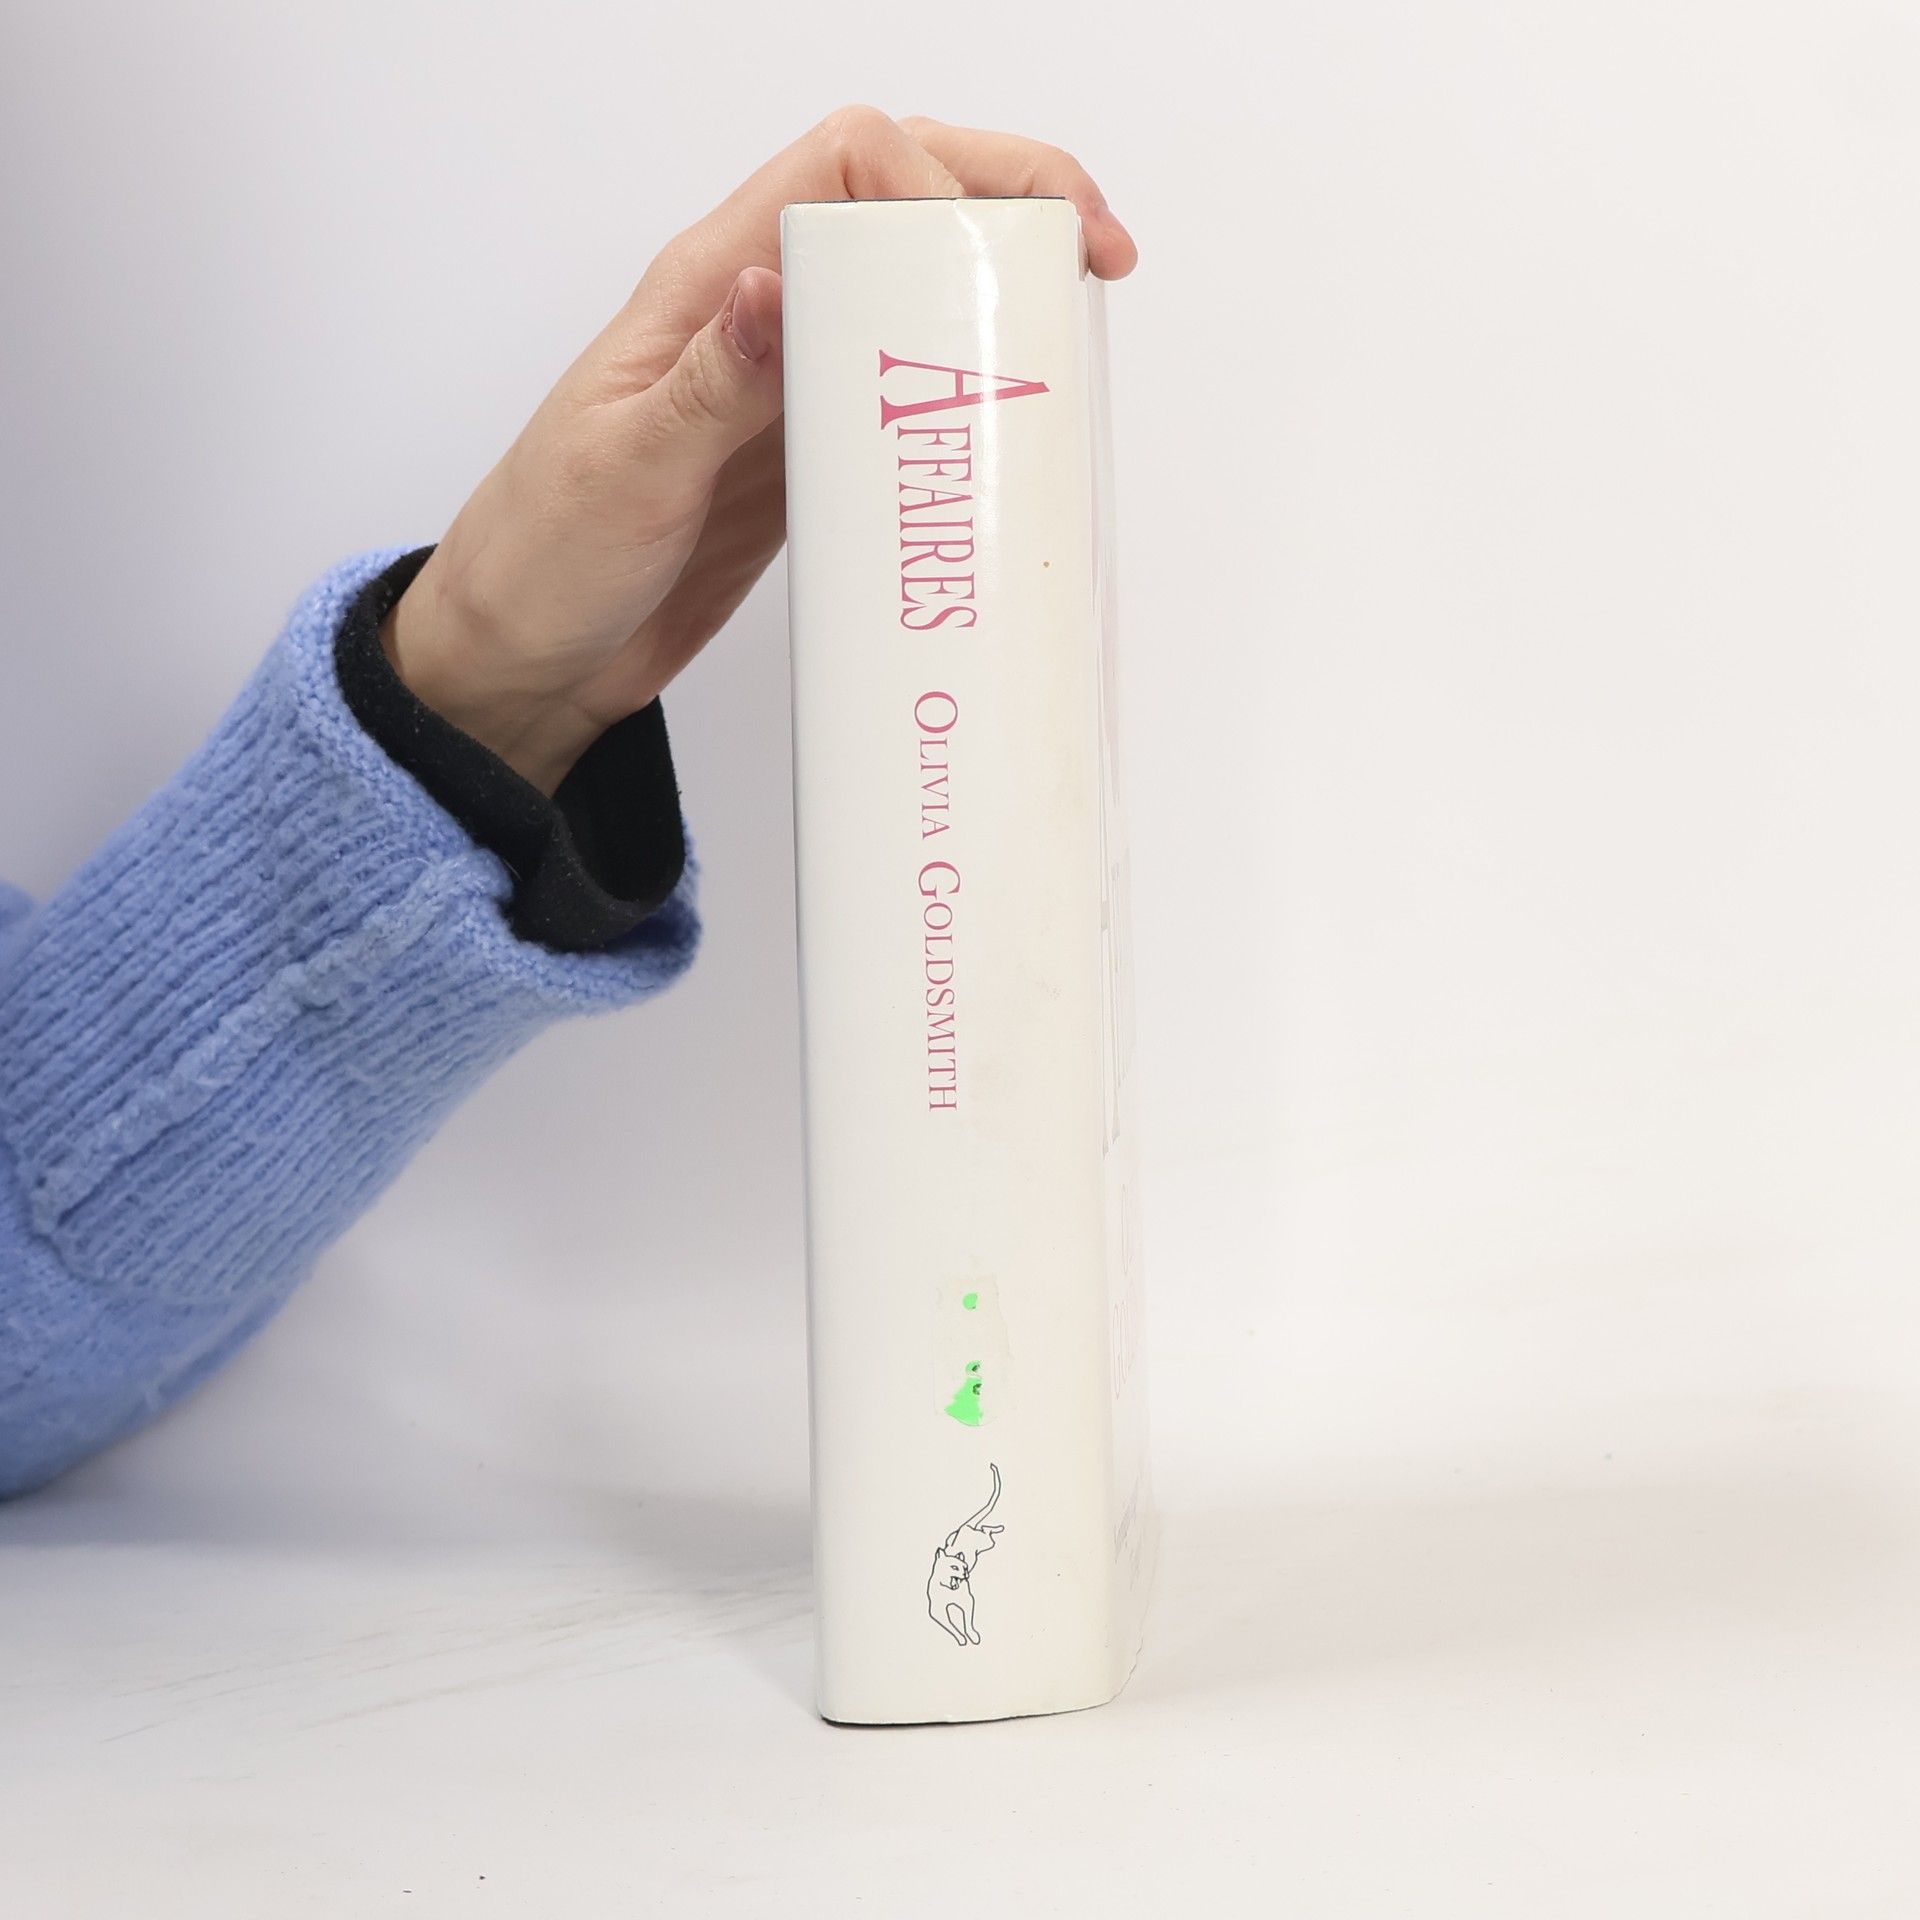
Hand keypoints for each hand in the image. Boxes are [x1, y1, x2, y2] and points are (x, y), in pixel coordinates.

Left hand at [382, 107, 1137, 794]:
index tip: (997, 252)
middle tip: (1094, 254)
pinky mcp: (805, 462)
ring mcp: (788, 390)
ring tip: (1075, 328)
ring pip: (911, 296)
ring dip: (996, 293)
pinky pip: (901, 399)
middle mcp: (757, 320)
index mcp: (706, 289)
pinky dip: (966, 394)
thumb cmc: (543, 556)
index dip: (935, 177)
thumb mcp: (624, 470)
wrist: (527, 659)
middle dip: (1005, 201)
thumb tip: (778, 282)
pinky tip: (1008, 422)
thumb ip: (709, 382)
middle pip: (896, 205)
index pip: (840, 164)